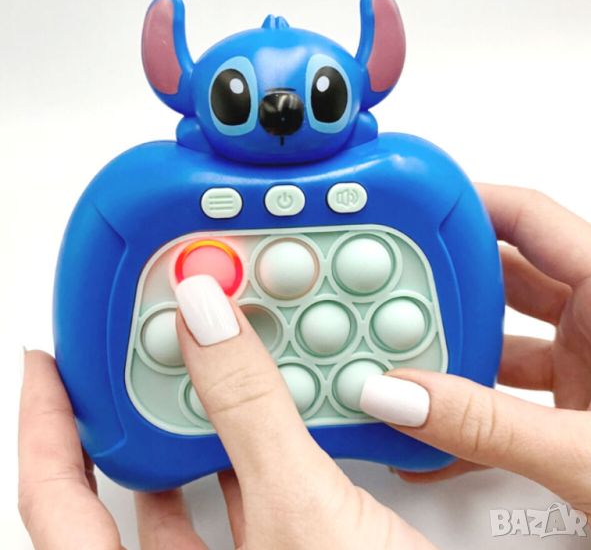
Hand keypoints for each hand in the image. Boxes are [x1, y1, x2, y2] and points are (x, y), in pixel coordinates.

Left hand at [19, 306, 436, 548]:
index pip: (56, 500)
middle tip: (144, 350)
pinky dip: (258, 440)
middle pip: (129, 482)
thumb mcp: (303, 511)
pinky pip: (252, 486)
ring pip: (197, 483)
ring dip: (206, 420)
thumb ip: (250, 412)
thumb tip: (206, 322)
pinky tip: (274, 406)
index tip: (49, 363)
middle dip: (140, 406)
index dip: (45, 425)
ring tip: (207, 364)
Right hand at [360, 185, 590, 528]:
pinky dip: (463, 403)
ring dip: (447, 348)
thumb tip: (406, 399)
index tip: (412, 209)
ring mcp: (584, 362)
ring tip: (399, 358)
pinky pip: (503, 386)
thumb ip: (489, 427)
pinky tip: (429, 428)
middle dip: (441, 282)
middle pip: (499, 273)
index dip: (468, 204)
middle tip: (388, 291)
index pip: (529, 218)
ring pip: (496, 333)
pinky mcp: (571, 403)